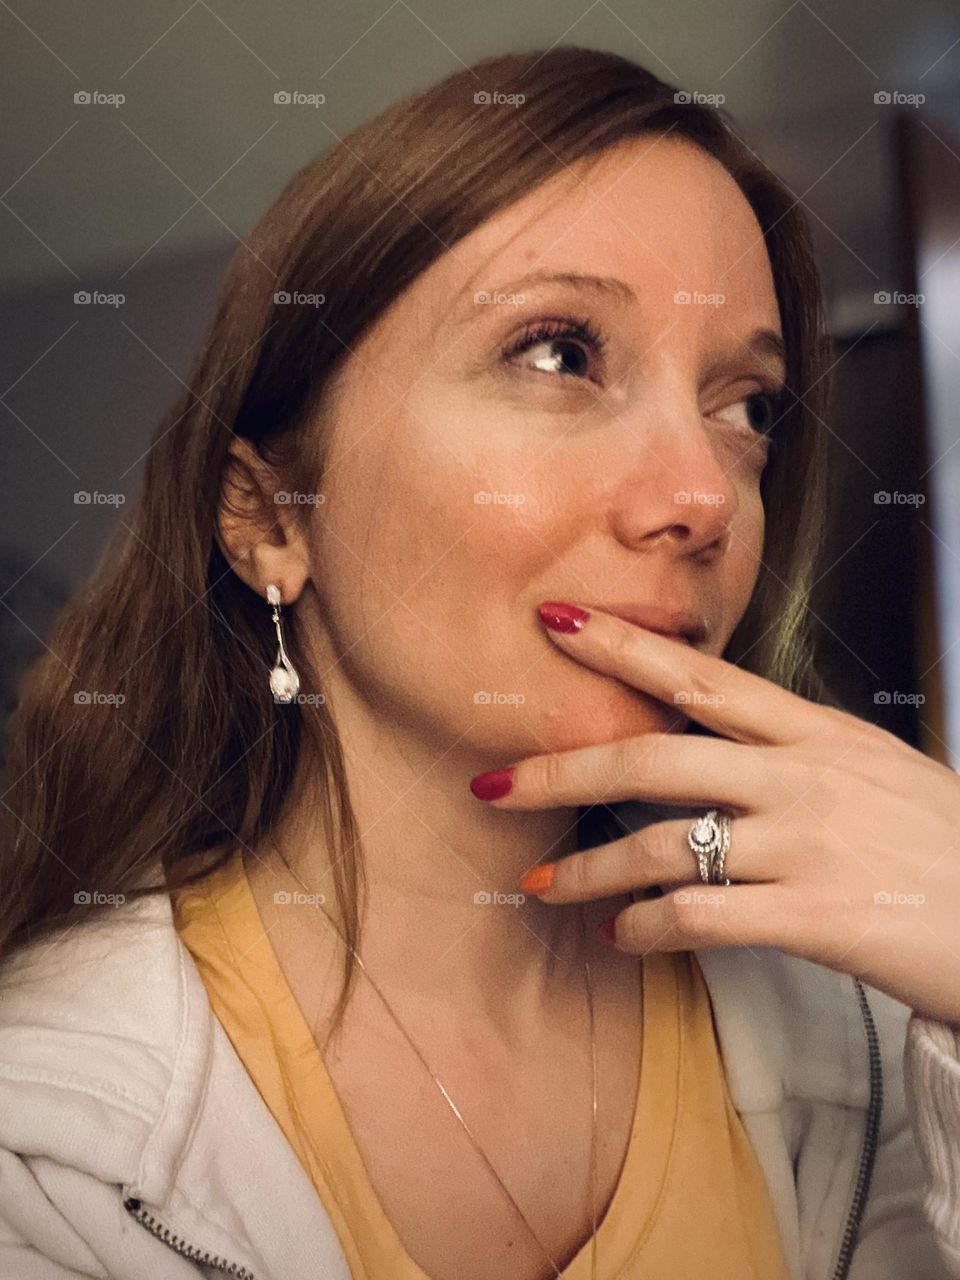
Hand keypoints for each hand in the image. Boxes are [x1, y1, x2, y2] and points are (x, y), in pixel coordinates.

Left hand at [470, 602, 959, 1024]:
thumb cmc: (943, 844)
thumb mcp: (874, 771)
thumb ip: (795, 755)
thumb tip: (715, 748)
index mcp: (817, 732)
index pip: (703, 676)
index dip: (624, 648)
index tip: (558, 622)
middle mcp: (806, 776)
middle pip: (658, 756)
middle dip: (564, 768)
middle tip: (495, 782)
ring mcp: (811, 845)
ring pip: (667, 843)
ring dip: (592, 868)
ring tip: (544, 885)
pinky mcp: (819, 916)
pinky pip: (704, 917)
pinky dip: (648, 926)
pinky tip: (622, 935)